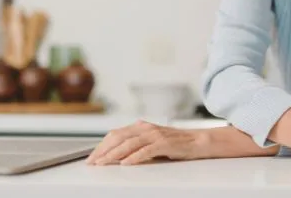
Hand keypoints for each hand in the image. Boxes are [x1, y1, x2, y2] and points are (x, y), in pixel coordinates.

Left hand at [87, 120, 201, 165]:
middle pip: (119, 137)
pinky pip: (146, 150)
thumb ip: (137, 143)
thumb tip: (117, 154)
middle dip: (103, 150)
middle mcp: (146, 128)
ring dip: (114, 154)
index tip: (92, 157)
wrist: (198, 141)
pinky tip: (126, 163)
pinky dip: (134, 157)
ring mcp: (155, 134)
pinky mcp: (164, 143)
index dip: (102, 146)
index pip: (116, 134)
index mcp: (141, 126)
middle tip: (93, 162)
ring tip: (104, 163)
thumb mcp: (152, 141)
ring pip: (129, 143)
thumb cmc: (175, 144)